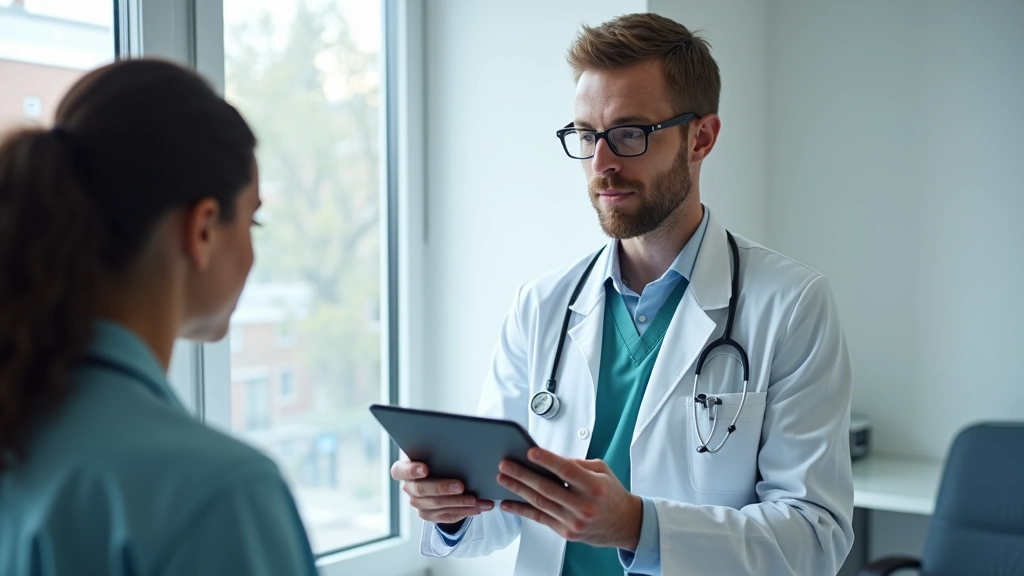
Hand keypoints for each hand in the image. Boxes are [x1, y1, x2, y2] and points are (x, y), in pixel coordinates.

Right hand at [391, 458, 493, 523]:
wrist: (439, 474)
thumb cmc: (437, 459)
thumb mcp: (435, 452)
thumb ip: (439, 450)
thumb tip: (460, 445)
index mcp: (404, 468)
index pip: (400, 471)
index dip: (411, 470)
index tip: (425, 468)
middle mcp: (409, 487)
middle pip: (422, 490)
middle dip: (443, 488)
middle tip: (461, 486)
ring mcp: (418, 503)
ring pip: (437, 506)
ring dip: (459, 503)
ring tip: (476, 500)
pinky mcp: (430, 515)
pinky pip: (447, 516)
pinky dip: (465, 511)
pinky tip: (479, 507)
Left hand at [496, 447, 642, 550]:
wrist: (625, 524)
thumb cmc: (612, 495)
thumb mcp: (602, 471)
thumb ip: (578, 464)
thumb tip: (551, 459)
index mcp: (594, 487)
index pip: (567, 471)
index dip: (547, 460)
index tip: (530, 452)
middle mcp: (583, 505)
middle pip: (547, 488)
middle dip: (522, 475)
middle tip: (506, 465)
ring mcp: (573, 521)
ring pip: (540, 503)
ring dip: (518, 490)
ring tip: (503, 479)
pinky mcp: (566, 532)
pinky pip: (539, 519)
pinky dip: (521, 510)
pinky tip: (509, 503)